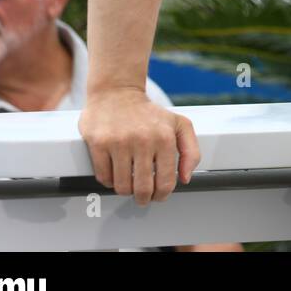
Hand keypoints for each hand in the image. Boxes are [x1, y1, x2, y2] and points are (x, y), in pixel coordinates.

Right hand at [78, 87, 200, 206]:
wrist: (117, 92)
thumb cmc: (149, 113)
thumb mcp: (180, 125)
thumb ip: (191, 151)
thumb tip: (185, 178)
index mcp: (164, 138)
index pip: (165, 181)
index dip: (162, 195)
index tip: (158, 196)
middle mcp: (143, 140)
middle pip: (143, 188)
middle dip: (143, 198)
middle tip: (142, 197)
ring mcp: (119, 142)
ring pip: (122, 186)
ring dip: (126, 190)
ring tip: (129, 183)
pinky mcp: (99, 143)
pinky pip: (103, 177)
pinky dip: (109, 181)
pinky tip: (115, 172)